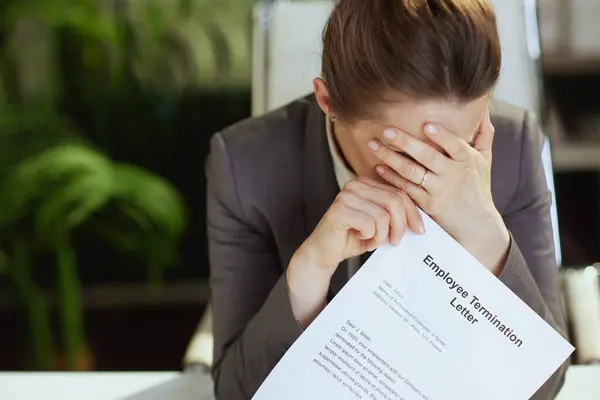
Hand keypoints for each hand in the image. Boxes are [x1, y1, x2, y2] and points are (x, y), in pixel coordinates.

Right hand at [287, 177, 422, 326]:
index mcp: (366, 183)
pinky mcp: (339, 210)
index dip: (413, 212)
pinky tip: (361, 240)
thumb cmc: (352, 238)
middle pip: (394, 201)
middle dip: (400, 226)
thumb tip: (421, 221)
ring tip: (371, 241)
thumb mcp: (379, 224)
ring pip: (383, 216)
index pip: (399, 193)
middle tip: (395, 242)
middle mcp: (355, 185)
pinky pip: (369, 224)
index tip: (419, 230)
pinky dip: (370, 238)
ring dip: (381, 236)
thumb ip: (394, 215)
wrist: (324, 253)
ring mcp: (346, 196)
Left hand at [368, 109, 509, 273]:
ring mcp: (439, 191)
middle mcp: (453, 175)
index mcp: (467, 161)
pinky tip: (379, 168)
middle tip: (387, 131)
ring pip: (412, 172)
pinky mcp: (427, 205)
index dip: (441, 136)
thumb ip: (484, 135)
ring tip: (374, 146)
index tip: (426, 125)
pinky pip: (406, 189)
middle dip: (405, 142)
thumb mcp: (485, 161)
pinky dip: (391, 178)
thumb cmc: (478, 188)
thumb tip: (483, 111)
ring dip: (390, 158)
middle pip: (427, 156)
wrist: (477, 224)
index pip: (455, 145)